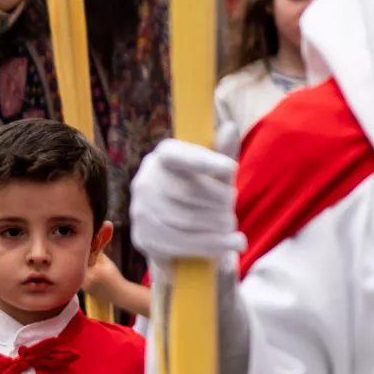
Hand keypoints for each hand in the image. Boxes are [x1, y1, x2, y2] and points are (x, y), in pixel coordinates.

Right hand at [130, 140, 244, 268]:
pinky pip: (179, 243)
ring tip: (234, 231)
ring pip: (184, 220)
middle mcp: (145, 179)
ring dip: (217, 228)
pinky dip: (210, 245)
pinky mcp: (143, 237)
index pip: (179, 155)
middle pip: (187, 193)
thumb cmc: (205, 191)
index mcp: (164, 155)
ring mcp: (140, 210)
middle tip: (233, 213)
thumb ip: (224, 152)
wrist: (182, 230)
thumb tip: (230, 128)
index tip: (232, 169)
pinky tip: (230, 244)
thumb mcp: (217, 172)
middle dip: (219, 206)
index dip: (204, 161)